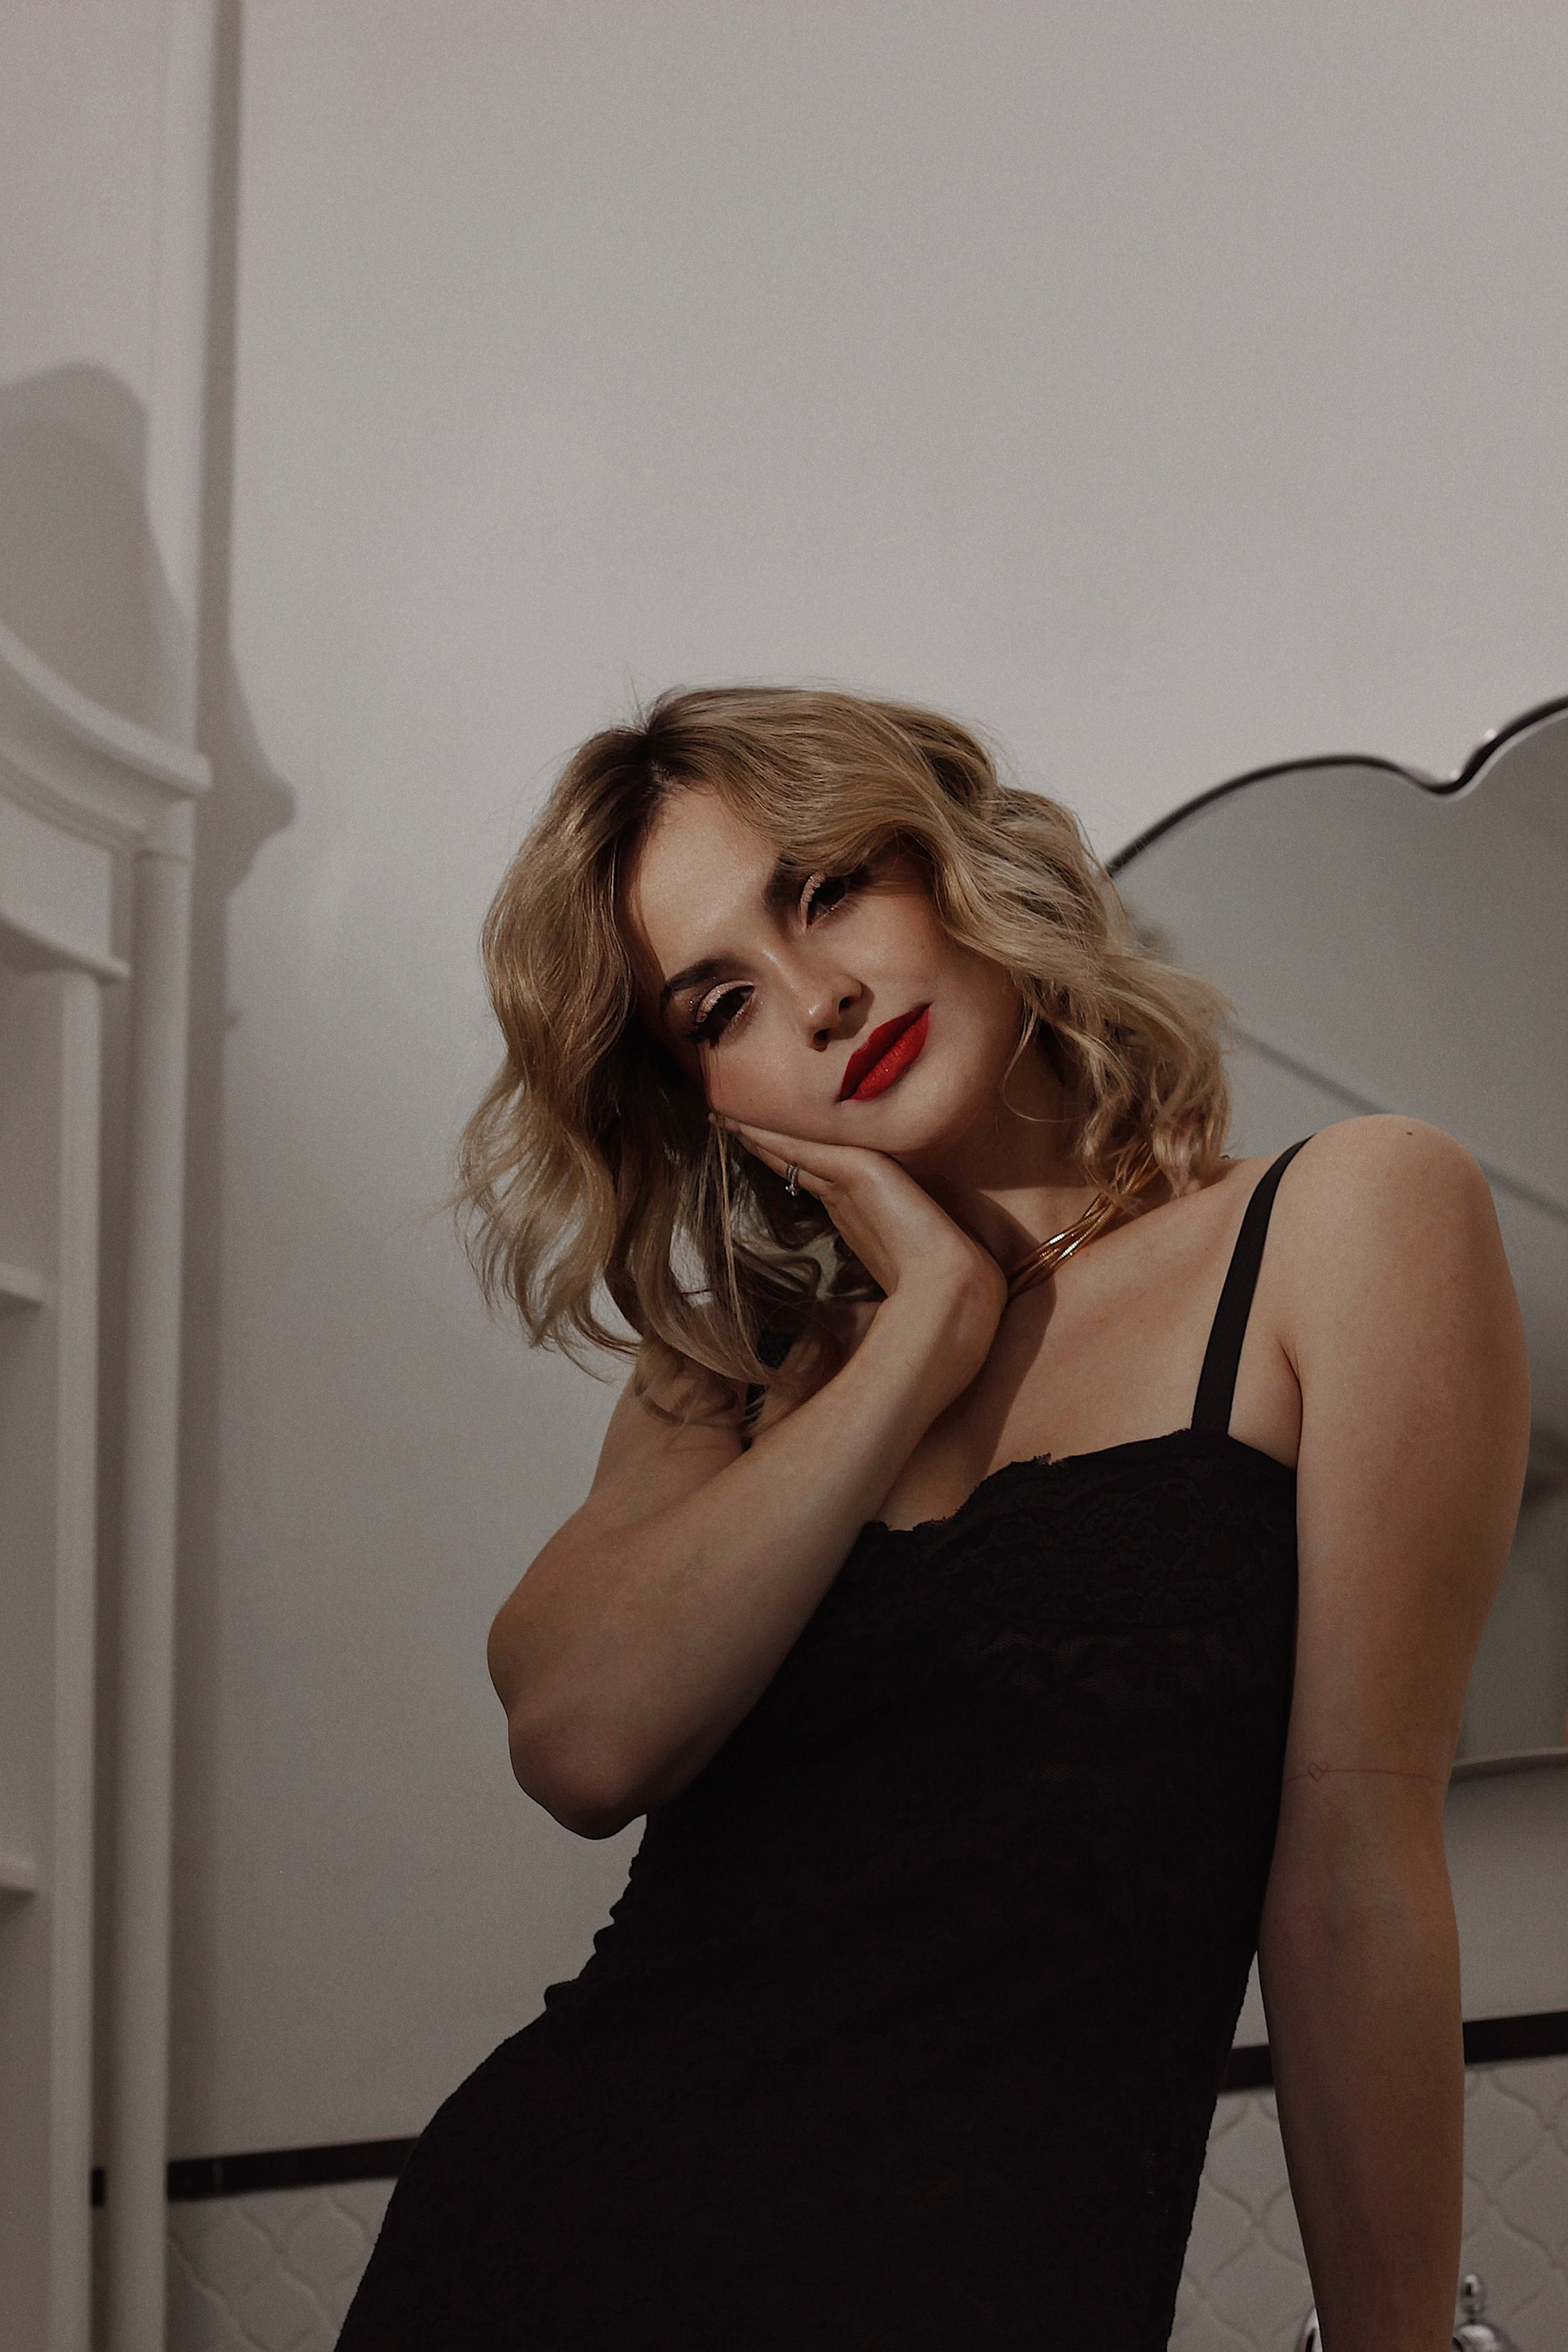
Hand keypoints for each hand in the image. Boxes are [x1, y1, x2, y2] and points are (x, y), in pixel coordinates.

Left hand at [721, 1118, 1007, 1393]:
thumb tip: (841, 1303)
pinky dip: (768, 1137)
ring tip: (725, 1118)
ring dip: (759, 1132)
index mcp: (862, 1208)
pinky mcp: (859, 1168)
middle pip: (800, 1155)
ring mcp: (858, 1175)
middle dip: (766, 1138)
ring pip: (795, 1147)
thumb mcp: (887, 1278)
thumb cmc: (928, 1292)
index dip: (781, 1162)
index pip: (813, 1176)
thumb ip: (864, 1269)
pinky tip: (737, 1127)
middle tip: (728, 1120)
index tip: (751, 1149)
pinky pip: (800, 1149)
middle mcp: (856, 1186)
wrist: (948, 1288)